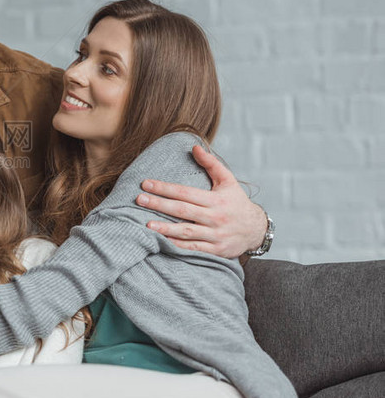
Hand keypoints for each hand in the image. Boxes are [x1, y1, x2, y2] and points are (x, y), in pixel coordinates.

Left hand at [136, 145, 266, 257]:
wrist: (257, 229)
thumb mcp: (228, 181)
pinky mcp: (215, 249)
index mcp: (216, 200)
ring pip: (187, 231)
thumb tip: (194, 147)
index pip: (186, 192)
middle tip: (139, 200)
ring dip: (166, 228)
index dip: (165, 188)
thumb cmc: (237, 202)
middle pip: (183, 210)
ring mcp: (215, 234)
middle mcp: (215, 217)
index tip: (146, 184)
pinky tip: (163, 241)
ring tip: (147, 224)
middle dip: (159, 204)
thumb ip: (211, 164)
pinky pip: (194, 248)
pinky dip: (179, 245)